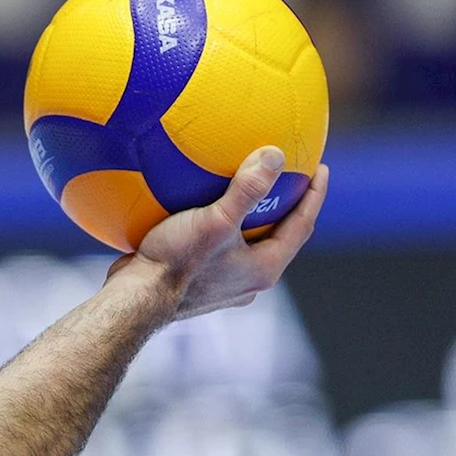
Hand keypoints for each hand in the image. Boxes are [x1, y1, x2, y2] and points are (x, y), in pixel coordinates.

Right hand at [106, 146, 328, 320]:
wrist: (134, 300)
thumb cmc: (176, 262)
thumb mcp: (215, 221)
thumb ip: (248, 189)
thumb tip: (275, 155)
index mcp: (264, 269)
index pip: (302, 226)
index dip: (314, 196)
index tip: (321, 168)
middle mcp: (250, 280)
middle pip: (280, 236)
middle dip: (288, 205)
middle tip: (291, 174)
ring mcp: (226, 283)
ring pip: (250, 243)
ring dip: (254, 216)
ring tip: (250, 186)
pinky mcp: (201, 281)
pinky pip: (222, 245)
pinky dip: (223, 223)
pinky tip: (203, 202)